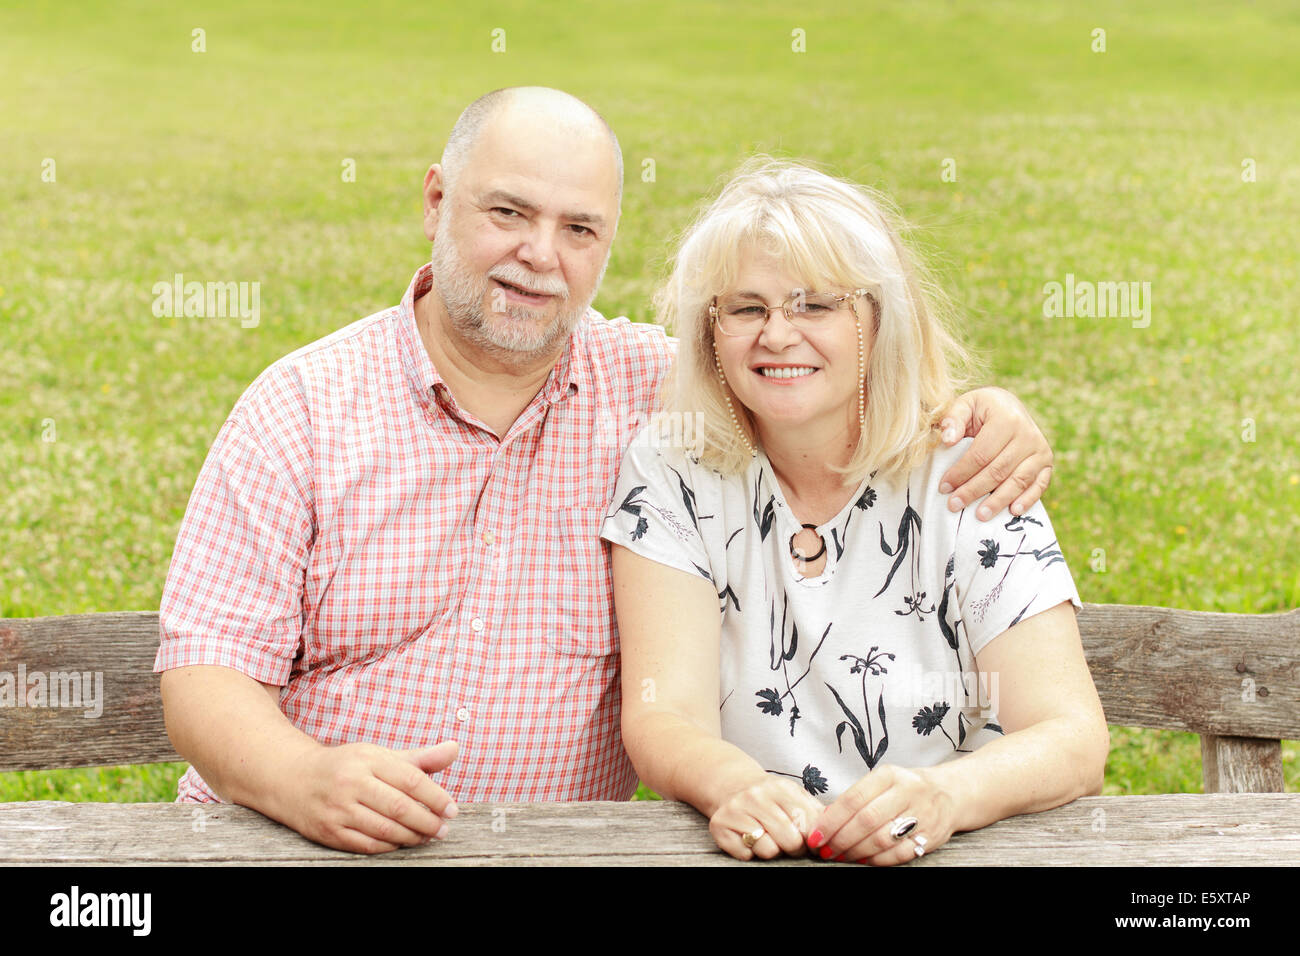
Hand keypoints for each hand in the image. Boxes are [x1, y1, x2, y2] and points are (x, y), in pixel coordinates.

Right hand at [277, 740, 459, 853]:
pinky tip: (402, 843)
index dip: (437, 797)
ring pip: (385, 829)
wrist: (293, 779)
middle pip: (399, 807)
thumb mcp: (380, 755)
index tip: (452, 810)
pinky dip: (389, 847)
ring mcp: (338, 808)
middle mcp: (352, 782)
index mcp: (368, 759)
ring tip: (426, 837)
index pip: (411, 779)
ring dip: (411, 837)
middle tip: (443, 829)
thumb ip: (419, 757)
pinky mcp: (328, 830)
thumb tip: (455, 749)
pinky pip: (367, 844)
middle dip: (427, 821)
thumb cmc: (347, 766)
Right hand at [708, 777, 825, 860]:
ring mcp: (736, 810)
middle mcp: (756, 796)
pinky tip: (749, 838)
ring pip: (768, 850)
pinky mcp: (720, 825)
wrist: (731, 785)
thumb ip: (815, 812)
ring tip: (768, 837)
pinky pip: (745, 854)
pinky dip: (749, 852)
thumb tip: (835, 831)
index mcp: (780, 788)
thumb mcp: (793, 795)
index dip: (812, 839)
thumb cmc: (768, 796)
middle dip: (794, 848)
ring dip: (771, 850)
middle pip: (790, 840)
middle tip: (790, 842)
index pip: (807, 824)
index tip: (810, 841)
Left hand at [807, 765, 955, 865]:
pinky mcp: (931, 836)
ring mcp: (922, 814)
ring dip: (856, 851)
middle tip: (825, 850)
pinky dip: (877, 860)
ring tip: (840, 856)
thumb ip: (856, 798)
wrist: (950, 793)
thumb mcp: (882, 782)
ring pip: (882, 839)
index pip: (853, 798)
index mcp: (890, 775)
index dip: (831, 820)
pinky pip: (899, 853)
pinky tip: (863, 860)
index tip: (816, 835)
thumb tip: (825, 818)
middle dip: (841, 839)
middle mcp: (907, 792)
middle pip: (866, 820)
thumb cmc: (907, 788)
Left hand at [935, 386, 1052, 520]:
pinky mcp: (1047, 463)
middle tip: (954, 505)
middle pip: (997, 470)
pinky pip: (1039, 485)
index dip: (961, 472)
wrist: (1008, 406)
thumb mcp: (965, 405)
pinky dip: (1028, 499)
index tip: (944, 487)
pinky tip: (1013, 511)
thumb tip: (947, 440)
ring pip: (1017, 481)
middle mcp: (1028, 434)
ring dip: (998, 501)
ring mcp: (1040, 450)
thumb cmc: (982, 409)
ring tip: (979, 515)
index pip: (980, 454)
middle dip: (973, 490)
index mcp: (1006, 419)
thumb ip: (953, 419)